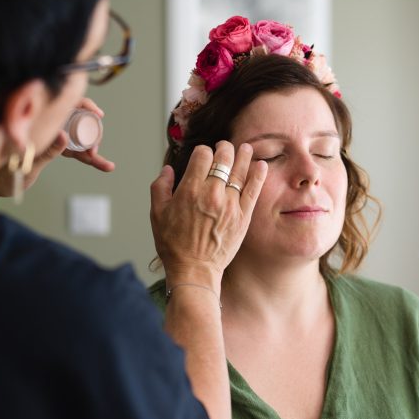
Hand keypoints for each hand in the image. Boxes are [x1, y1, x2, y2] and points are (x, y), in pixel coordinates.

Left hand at [0, 97, 114, 197]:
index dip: (87, 105)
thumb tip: (64, 137)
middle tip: (93, 149)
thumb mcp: (28, 158)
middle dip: (93, 135)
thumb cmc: (6, 164)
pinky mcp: (61, 149)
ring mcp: (58, 135)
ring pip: (83, 139)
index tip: (98, 115)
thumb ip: (46, 149)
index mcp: (43, 117)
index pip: (69, 102)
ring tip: (106, 165)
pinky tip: (106, 166)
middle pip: (82, 121)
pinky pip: (80, 153)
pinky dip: (93, 160)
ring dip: (95, 150)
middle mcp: (53, 123)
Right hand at [150, 141, 266, 287]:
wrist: (194, 270)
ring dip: (243, 155)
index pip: (202, 155)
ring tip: (245, 148)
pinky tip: (261, 165)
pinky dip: (258, 175)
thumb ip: (160, 187)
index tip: (203, 154)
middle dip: (224, 148)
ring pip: (240, 171)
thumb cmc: (174, 244)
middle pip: (224, 158)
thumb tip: (168, 169)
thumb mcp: (157, 213)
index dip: (203, 151)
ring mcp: (230, 204)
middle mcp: (212, 194)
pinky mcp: (243, 216)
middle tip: (224, 147)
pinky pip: (253, 190)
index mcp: (190, 190)